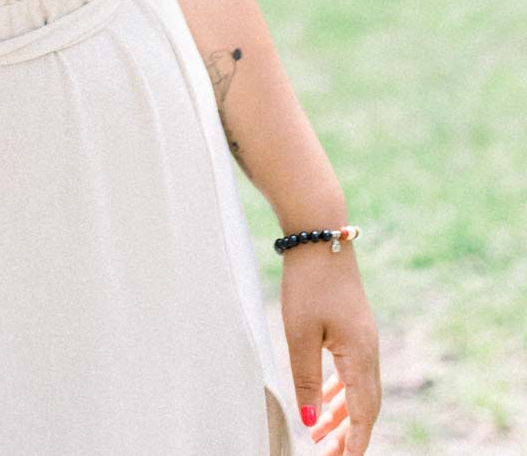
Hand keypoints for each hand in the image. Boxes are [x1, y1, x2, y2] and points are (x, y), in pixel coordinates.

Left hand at [280, 243, 380, 453]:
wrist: (320, 235)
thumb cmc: (308, 282)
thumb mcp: (300, 334)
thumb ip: (305, 380)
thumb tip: (309, 422)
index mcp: (360, 356)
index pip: (363, 413)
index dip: (355, 443)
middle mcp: (369, 351)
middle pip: (365, 406)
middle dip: (349, 435)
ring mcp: (363, 338)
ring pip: (357, 389)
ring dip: (341, 414)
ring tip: (319, 435)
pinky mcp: (353, 327)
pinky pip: (351, 370)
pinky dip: (338, 391)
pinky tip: (323, 401)